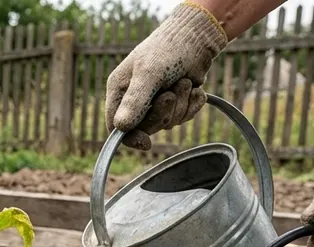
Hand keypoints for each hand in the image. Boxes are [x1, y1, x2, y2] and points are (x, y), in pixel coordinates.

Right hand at [104, 1, 228, 149]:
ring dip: (180, 105)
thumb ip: (135, 100)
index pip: (116, 127)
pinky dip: (191, 104)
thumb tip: (120, 127)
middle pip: (144, 128)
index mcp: (119, 90)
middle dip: (162, 113)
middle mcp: (134, 98)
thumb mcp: (149, 73)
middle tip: (170, 95)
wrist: (197, 37)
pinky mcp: (176, 102)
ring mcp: (155, 101)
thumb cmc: (168, 49)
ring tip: (183, 82)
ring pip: (167, 123)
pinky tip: (193, 88)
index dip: (130, 138)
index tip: (146, 142)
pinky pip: (184, 117)